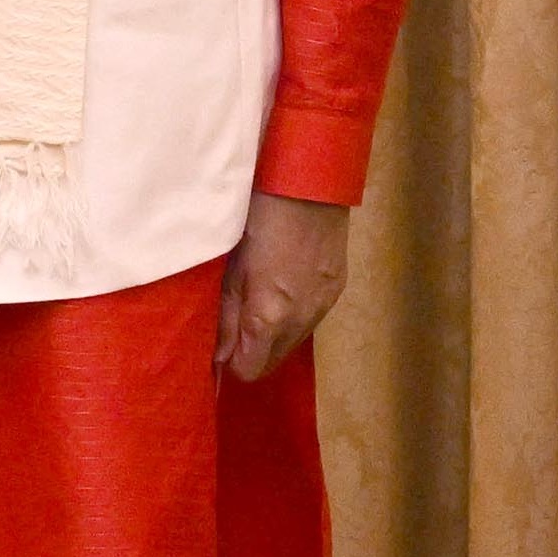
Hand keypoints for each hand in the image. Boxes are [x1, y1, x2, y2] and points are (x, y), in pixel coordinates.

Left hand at [217, 193, 351, 381]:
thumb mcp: (232, 270)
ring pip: (294, 342)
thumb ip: (226, 319)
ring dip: (276, 332)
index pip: (250, 369)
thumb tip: (219, 359)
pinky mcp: (337, 292)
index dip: (233, 361)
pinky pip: (311, 319)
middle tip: (241, 318)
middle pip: (274, 363)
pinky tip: (288, 283)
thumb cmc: (257, 222)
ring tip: (264, 297)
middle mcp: (300, 322)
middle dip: (255, 350)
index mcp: (269, 317)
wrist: (310, 187)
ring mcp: (323, 307)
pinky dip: (296, 313)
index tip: (225, 342)